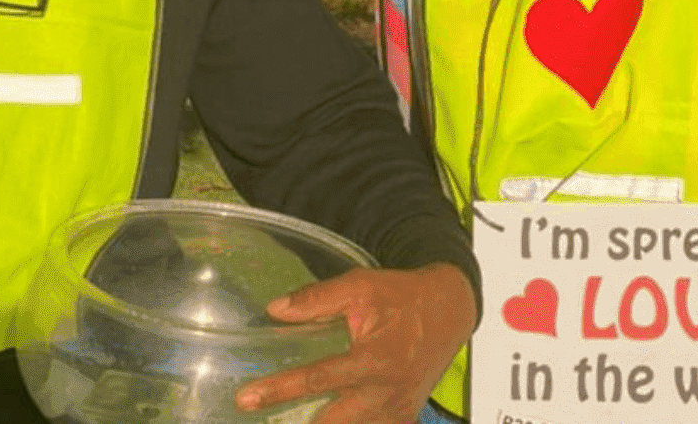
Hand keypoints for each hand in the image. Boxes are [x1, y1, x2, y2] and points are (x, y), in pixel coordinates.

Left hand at [235, 262, 475, 423]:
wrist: (450, 311)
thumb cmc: (403, 296)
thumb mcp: (361, 286)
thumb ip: (317, 299)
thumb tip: (275, 310)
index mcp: (374, 359)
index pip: (318, 379)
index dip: (279, 390)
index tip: (246, 399)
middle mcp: (385, 393)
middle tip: (264, 419)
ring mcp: (396, 411)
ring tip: (290, 419)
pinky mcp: (403, 418)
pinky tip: (329, 417)